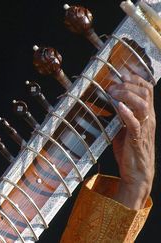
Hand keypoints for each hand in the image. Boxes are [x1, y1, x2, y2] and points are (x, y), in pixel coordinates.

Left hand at [107, 74, 154, 208]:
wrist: (137, 173)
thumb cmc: (129, 150)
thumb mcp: (123, 128)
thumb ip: (118, 115)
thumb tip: (104, 102)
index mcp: (146, 115)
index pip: (147, 89)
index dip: (136, 78)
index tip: (121, 73)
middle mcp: (148, 119)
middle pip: (146, 92)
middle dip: (128, 84)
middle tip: (112, 85)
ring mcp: (144, 128)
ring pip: (143, 104)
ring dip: (126, 95)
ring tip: (113, 93)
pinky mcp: (137, 139)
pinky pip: (135, 124)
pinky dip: (127, 113)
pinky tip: (118, 106)